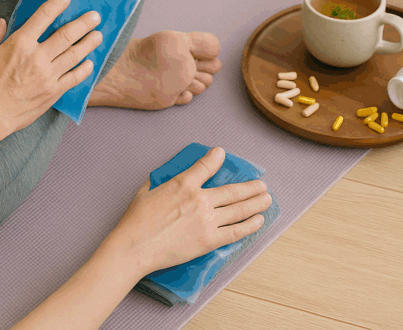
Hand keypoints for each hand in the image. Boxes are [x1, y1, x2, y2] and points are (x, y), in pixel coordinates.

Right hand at [0, 0, 102, 135]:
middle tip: (95, 16)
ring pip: (74, 55)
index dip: (57, 5)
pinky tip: (91, 63)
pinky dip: (84, 70)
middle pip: (66, 35)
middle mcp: (38, 57)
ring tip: (99, 35)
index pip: (42, 17)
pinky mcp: (52, 92)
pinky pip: (73, 78)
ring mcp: (48, 76)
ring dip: (88, 43)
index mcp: (20, 43)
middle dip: (83, 23)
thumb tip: (2, 22)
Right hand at [103, 147, 270, 277]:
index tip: (223, 154)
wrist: (136, 247)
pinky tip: (258, 220)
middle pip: (233, 191)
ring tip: (267, 199)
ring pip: (239, 209)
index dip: (216, 158)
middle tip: (261, 185)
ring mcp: (207, 220)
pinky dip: (250, 225)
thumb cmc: (137, 220)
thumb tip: (167, 178)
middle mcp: (200, 199)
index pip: (206, 166)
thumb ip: (162, 181)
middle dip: (250, 187)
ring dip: (256, 203)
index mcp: (183, 184)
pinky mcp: (209, 240)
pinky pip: (235, 231)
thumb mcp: (147, 190)